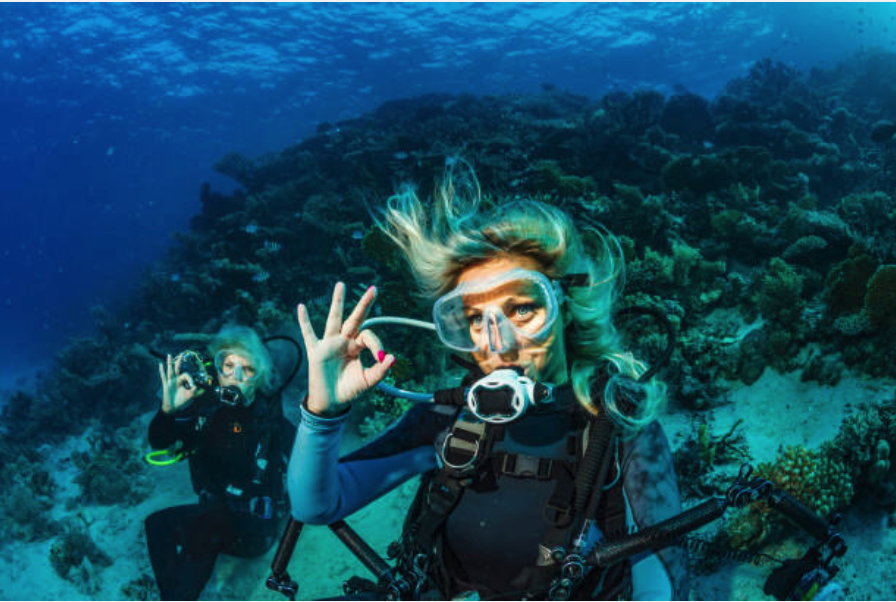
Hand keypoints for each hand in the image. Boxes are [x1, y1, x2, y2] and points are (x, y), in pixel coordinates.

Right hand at [158, 354, 198, 413]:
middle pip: (178, 369)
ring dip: (170, 363)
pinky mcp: (166, 385)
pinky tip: (160, 364)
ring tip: (169, 355)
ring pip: (170, 370)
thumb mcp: (191, 395)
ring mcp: (171, 382)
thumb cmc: (181, 401)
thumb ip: (196, 390)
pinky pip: (163, 377)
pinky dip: (161, 371)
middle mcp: (177, 380)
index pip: (187, 375)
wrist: (173, 408)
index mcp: (183, 381)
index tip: (193, 384)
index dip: (190, 378)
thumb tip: (203, 386)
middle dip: (180, 362)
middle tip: (182, 354)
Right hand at [297, 282, 393, 416]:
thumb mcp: (368, 381)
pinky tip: (301, 307)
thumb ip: (380, 371)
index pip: (368, 336)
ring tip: (341, 285)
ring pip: (334, 319)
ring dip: (337, 302)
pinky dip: (304, 322)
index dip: (377, 344)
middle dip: (364, 304)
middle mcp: (344, 341)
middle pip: (355, 319)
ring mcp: (329, 344)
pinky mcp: (316, 352)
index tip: (381, 357)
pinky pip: (309, 334)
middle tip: (374, 289)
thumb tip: (392, 357)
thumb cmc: (349, 390)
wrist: (331, 403)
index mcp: (357, 346)